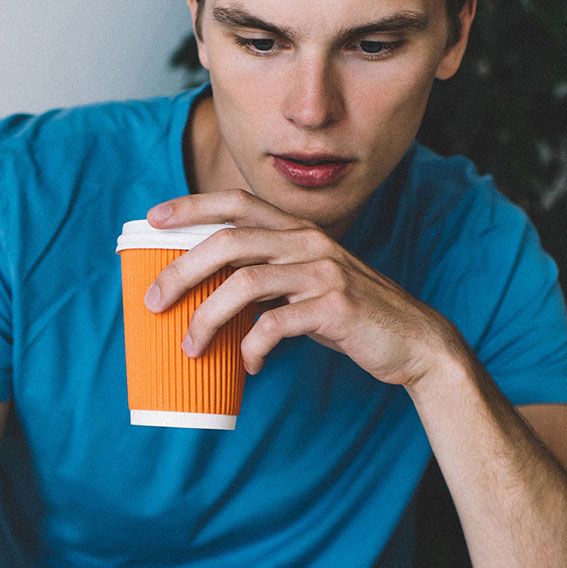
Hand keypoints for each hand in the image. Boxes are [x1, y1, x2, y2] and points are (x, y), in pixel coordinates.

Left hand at [142, 189, 459, 387]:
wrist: (414, 341)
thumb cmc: (349, 315)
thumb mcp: (306, 284)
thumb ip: (267, 275)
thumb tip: (206, 289)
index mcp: (298, 231)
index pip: (238, 202)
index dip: (192, 206)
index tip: (152, 219)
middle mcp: (309, 242)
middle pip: (229, 241)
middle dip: (182, 270)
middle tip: (152, 300)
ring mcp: (324, 272)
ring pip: (245, 283)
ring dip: (207, 317)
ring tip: (189, 346)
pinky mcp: (335, 307)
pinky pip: (275, 324)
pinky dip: (252, 346)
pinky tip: (248, 365)